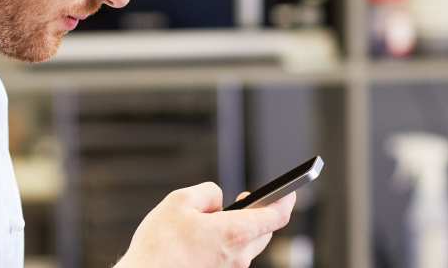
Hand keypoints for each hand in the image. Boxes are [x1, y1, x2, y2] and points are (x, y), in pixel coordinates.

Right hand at [113, 182, 295, 267]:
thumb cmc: (159, 245)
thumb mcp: (179, 201)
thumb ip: (207, 192)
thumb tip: (218, 200)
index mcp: (233, 233)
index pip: (275, 216)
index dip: (285, 199)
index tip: (289, 191)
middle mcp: (238, 256)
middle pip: (264, 231)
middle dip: (257, 212)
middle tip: (242, 200)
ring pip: (246, 244)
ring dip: (237, 229)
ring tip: (209, 221)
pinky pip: (231, 256)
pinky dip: (223, 243)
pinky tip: (200, 239)